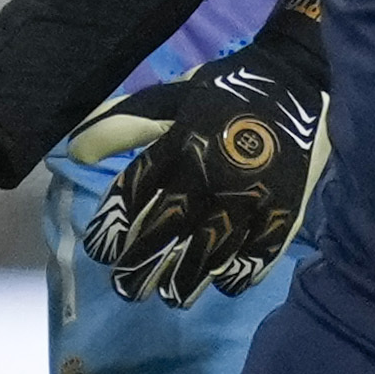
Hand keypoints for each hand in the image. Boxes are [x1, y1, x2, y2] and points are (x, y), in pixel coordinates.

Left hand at [67, 0, 330, 302]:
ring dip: (187, 278)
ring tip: (171, 297)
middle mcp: (212, 170)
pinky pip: (260, 251)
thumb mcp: (171, 98)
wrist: (299, 76)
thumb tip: (74, 151)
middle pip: (167, 227)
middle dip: (140, 264)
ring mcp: (252, 192)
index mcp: (180, 141)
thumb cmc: (226, 93)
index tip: (101, 251)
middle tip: (126, 288)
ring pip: (211, 248)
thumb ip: (124, 124)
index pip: (134, 191)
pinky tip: (224, 283)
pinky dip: (240, 271)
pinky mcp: (287, 206)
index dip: (113, 226)